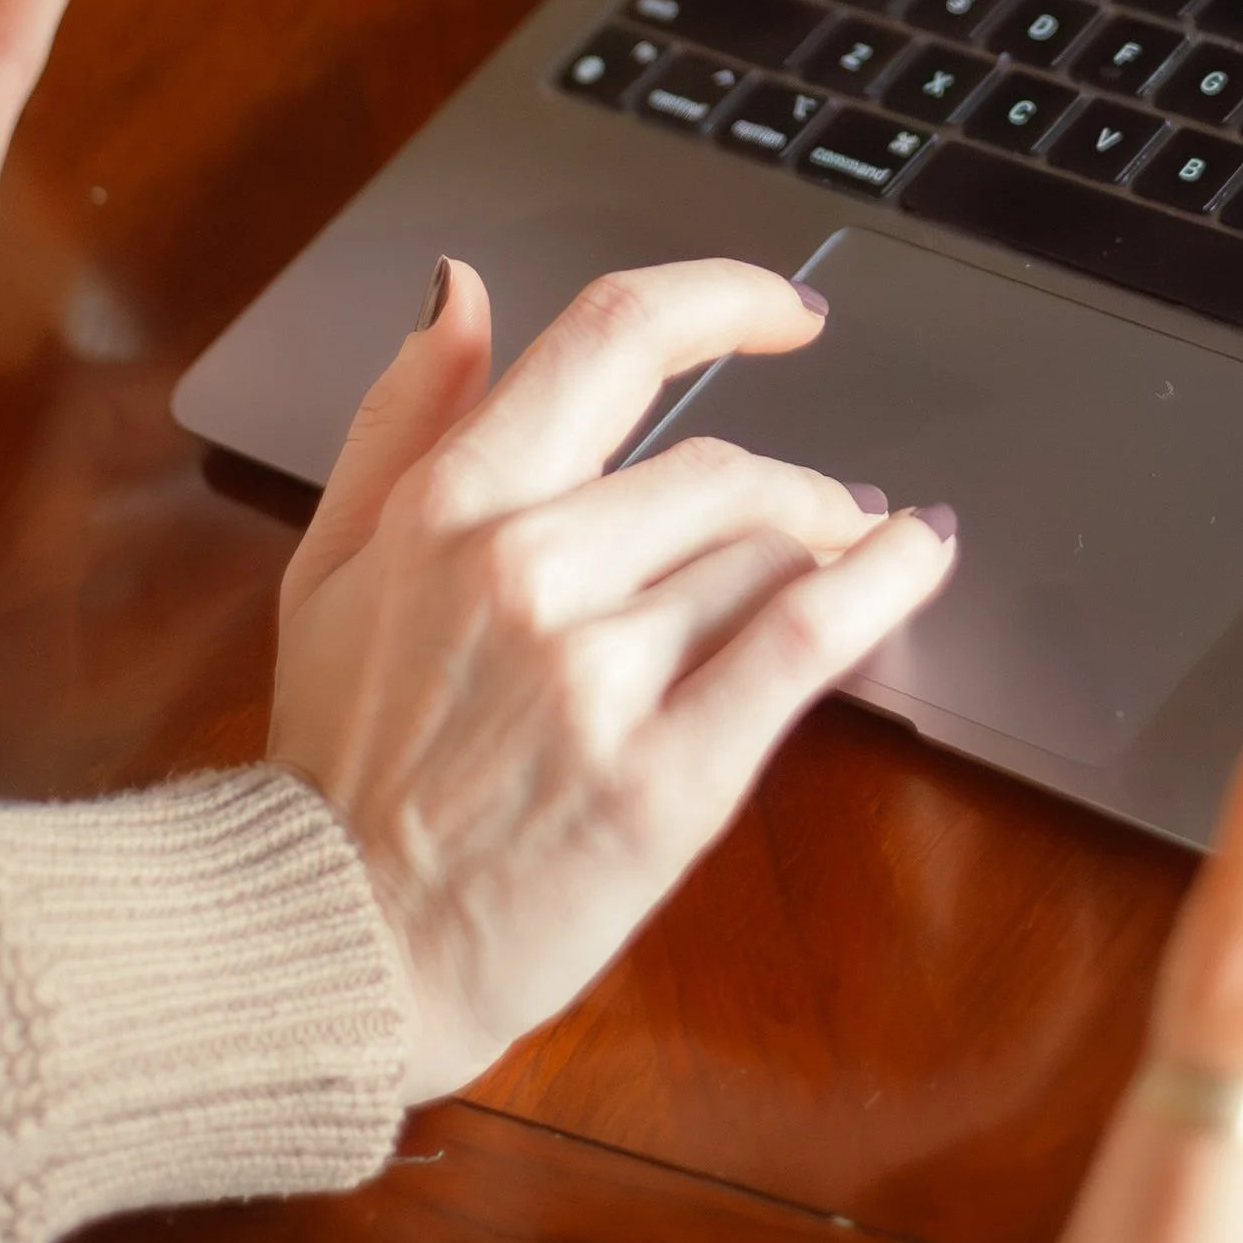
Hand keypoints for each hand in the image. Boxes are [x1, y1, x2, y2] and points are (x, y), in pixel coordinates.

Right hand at [268, 250, 956, 1101]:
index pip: (614, 336)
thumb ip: (404, 414)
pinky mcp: (665, 775)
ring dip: (829, 547)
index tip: (788, 310)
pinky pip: (802, 639)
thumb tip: (462, 287)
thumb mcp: (332, 566)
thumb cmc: (334, 767)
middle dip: (790, 488)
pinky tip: (920, 554)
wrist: (322, 955)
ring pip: (766, 552)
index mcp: (449, 508)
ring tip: (847, 564)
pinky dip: (883, 582)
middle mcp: (526, 570)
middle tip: (827, 513)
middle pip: (720, 467)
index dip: (724, 299)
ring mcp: (597, 675)